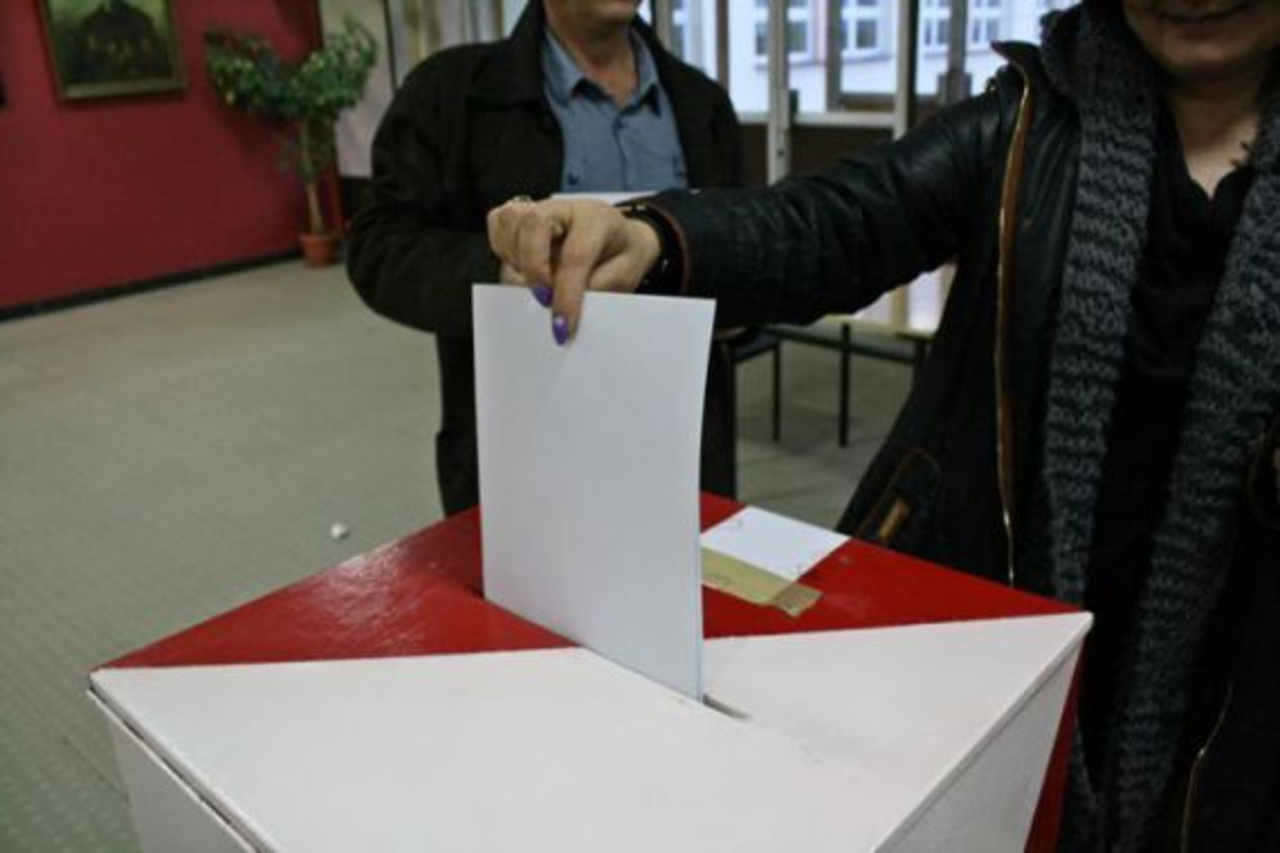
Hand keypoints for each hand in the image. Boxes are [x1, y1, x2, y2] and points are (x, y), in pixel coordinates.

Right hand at [487, 197, 661, 342]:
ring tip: (538, 282)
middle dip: (534, 268)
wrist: (618, 238)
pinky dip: (504, 250)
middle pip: (534, 223)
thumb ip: (598, 290)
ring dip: (516, 260)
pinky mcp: (520, 215)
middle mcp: (563, 208)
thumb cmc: (619, 255)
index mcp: (596, 219)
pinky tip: (522, 267)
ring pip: (510, 222)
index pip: (575, 256)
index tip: (562, 327)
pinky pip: (498, 225)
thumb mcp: (624, 276)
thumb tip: (565, 309)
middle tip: (545, 300)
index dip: (566, 295)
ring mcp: (538, 207)